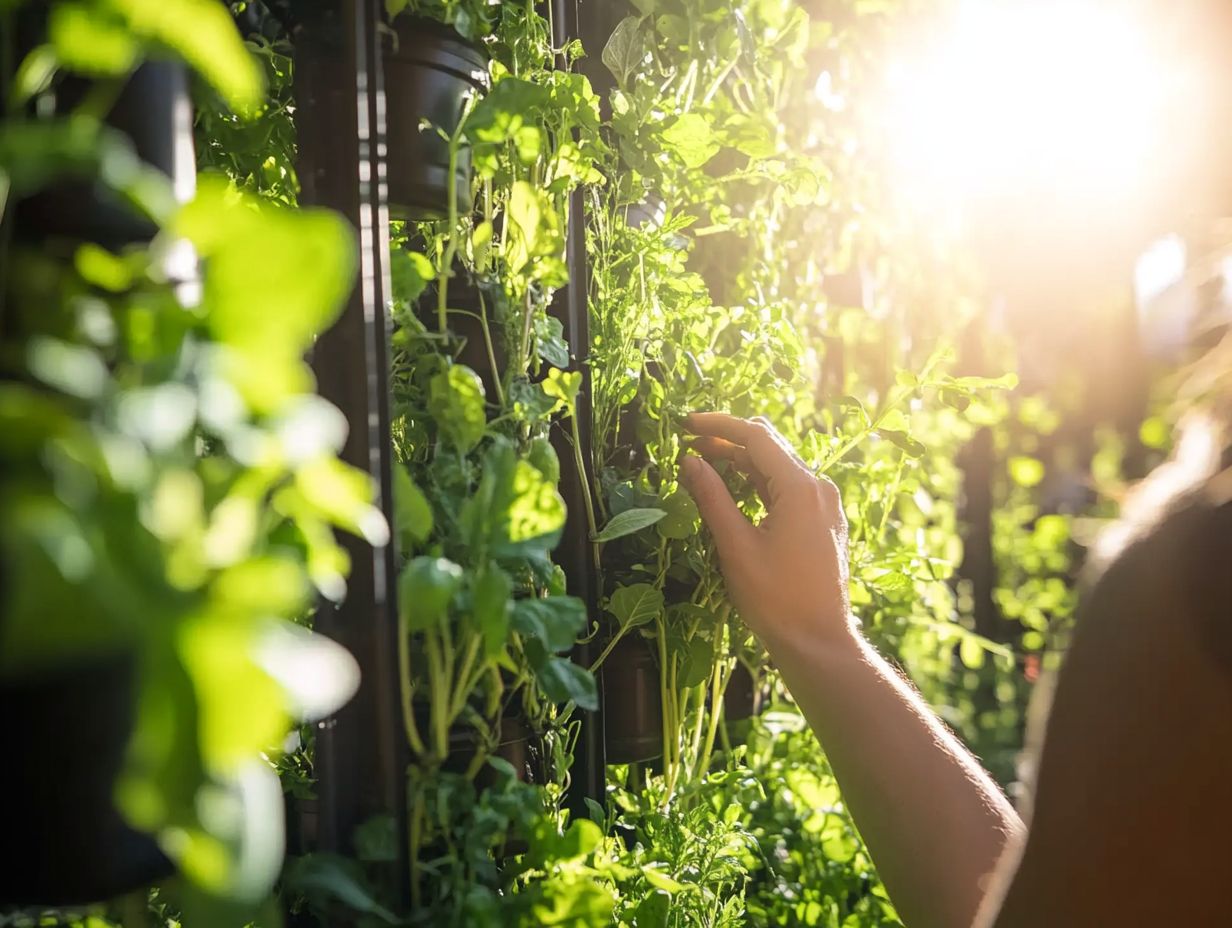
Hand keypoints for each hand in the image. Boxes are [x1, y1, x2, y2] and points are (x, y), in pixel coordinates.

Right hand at [680, 413, 853, 652]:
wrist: (818, 642)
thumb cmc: (775, 598)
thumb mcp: (736, 546)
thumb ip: (712, 497)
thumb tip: (689, 461)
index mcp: (801, 488)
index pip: (757, 436)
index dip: (719, 424)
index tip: (686, 422)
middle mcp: (819, 489)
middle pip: (770, 447)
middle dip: (729, 441)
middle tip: (690, 444)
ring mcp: (825, 506)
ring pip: (779, 468)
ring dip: (743, 462)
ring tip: (705, 465)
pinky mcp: (823, 523)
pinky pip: (789, 489)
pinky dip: (759, 483)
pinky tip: (734, 490)